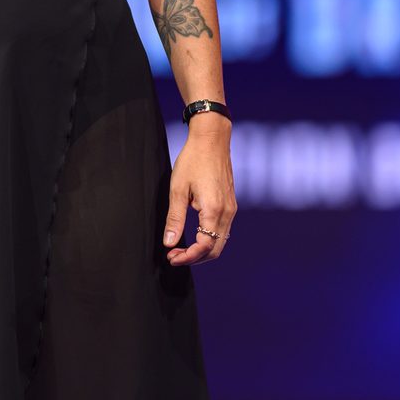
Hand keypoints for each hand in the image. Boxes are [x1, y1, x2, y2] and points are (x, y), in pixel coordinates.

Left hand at [163, 121, 235, 265]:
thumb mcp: (178, 189)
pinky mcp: (230, 204)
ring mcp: (231, 209)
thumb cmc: (193, 160)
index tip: (171, 258)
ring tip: (180, 248)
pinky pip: (222, 230)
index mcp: (214, 210)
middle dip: (194, 258)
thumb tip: (169, 243)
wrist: (212, 140)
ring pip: (220, 242)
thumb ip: (175, 218)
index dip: (188, 257)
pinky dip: (209, 239)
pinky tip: (193, 235)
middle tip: (174, 257)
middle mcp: (227, 213)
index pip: (204, 246)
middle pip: (215, 250)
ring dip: (201, 250)